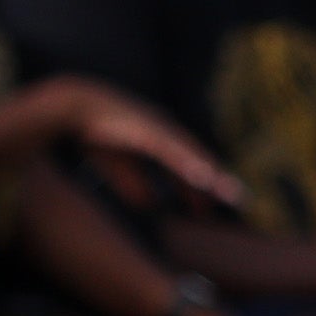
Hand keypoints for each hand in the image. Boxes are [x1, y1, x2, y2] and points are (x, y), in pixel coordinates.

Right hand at [42, 81, 252, 218]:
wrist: (75, 107)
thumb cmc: (98, 134)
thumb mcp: (121, 168)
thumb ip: (136, 187)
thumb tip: (154, 207)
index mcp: (162, 141)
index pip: (189, 167)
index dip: (203, 188)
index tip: (214, 208)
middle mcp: (167, 132)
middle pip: (197, 159)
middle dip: (218, 182)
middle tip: (240, 200)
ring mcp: (159, 129)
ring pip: (191, 155)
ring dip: (210, 175)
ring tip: (227, 193)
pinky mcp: (147, 129)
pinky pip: (173, 150)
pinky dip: (188, 164)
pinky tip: (201, 177)